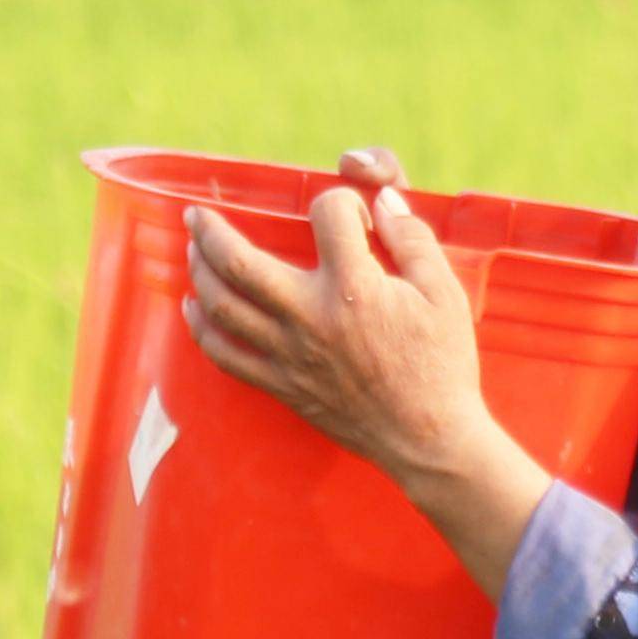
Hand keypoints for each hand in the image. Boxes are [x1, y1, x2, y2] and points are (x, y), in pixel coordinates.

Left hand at [181, 157, 555, 596]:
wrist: (429, 438)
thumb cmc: (442, 364)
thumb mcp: (444, 293)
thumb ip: (413, 239)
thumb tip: (384, 200)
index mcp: (354, 287)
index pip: (328, 215)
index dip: (341, 201)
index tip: (350, 213)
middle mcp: (310, 316)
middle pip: (239, 261)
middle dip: (210, 229)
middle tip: (196, 212)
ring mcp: (289, 354)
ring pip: (222, 305)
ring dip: (200, 270)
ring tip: (193, 248)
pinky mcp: (282, 384)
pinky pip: (226, 356)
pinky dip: (201, 328)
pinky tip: (193, 307)